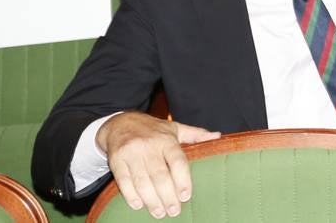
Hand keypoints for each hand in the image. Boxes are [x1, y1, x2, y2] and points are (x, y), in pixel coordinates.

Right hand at [96, 112, 219, 217]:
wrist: (120, 123)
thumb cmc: (153, 130)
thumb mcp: (175, 128)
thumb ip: (195, 135)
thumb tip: (218, 136)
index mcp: (166, 139)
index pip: (177, 161)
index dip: (182, 179)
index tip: (186, 196)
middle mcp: (149, 146)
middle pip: (159, 175)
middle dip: (167, 196)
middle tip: (174, 211)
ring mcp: (131, 154)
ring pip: (142, 181)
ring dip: (151, 200)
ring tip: (159, 212)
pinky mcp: (117, 161)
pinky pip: (124, 181)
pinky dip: (131, 195)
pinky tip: (138, 205)